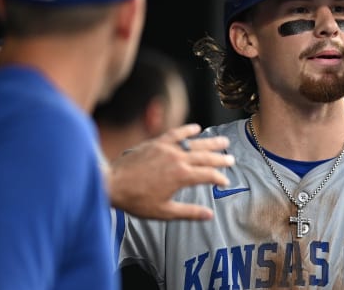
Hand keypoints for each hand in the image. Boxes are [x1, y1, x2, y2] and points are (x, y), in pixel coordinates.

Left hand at [105, 123, 234, 219]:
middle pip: (206, 157)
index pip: (208, 175)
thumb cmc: (136, 200)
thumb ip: (189, 212)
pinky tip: (196, 128)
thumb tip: (209, 215)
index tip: (224, 182)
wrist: (112, 184)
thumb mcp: (164, 212)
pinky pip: (176, 133)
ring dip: (210, 142)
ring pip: (195, 143)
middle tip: (231, 159)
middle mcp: (178, 159)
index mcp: (182, 176)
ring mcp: (167, 148)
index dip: (219, 179)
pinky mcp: (157, 142)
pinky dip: (187, 130)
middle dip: (220, 158)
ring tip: (223, 141)